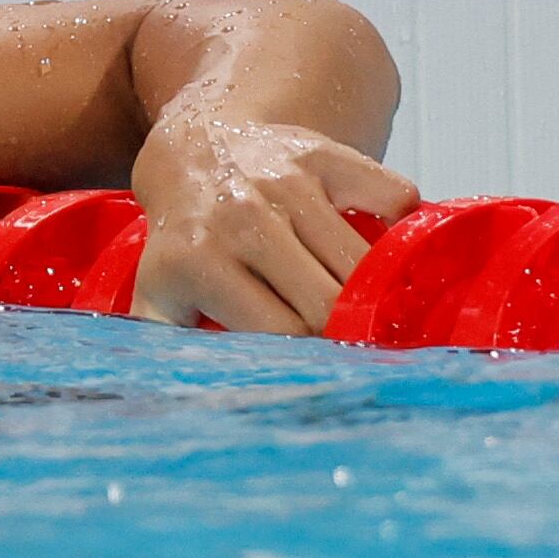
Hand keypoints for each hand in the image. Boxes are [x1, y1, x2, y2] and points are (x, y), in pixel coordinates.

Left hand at [129, 113, 418, 332]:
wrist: (193, 154)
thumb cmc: (187, 241)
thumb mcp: (158, 297)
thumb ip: (169, 350)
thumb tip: (187, 402)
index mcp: (198, 262)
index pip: (283, 333)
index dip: (308, 355)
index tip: (318, 361)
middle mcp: (242, 218)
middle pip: (328, 302)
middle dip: (344, 327)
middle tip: (350, 336)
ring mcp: (286, 182)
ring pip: (366, 260)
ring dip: (375, 286)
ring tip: (368, 301)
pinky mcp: (324, 154)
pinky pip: (395, 199)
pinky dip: (400, 226)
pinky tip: (379, 245)